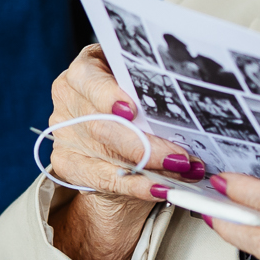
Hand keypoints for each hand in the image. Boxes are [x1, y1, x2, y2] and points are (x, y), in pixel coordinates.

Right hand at [46, 45, 205, 259]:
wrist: (122, 151)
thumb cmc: (139, 110)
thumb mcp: (146, 94)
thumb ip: (156, 96)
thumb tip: (195, 113)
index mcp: (87, 70)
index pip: (87, 76)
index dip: (107, 94)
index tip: (131, 109)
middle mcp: (70, 97)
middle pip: (99, 122)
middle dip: (143, 142)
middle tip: (180, 156)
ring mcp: (64, 131)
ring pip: (101, 152)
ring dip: (147, 166)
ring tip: (183, 171)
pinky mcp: (65, 162)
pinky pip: (99, 178)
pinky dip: (133, 186)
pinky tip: (158, 189)